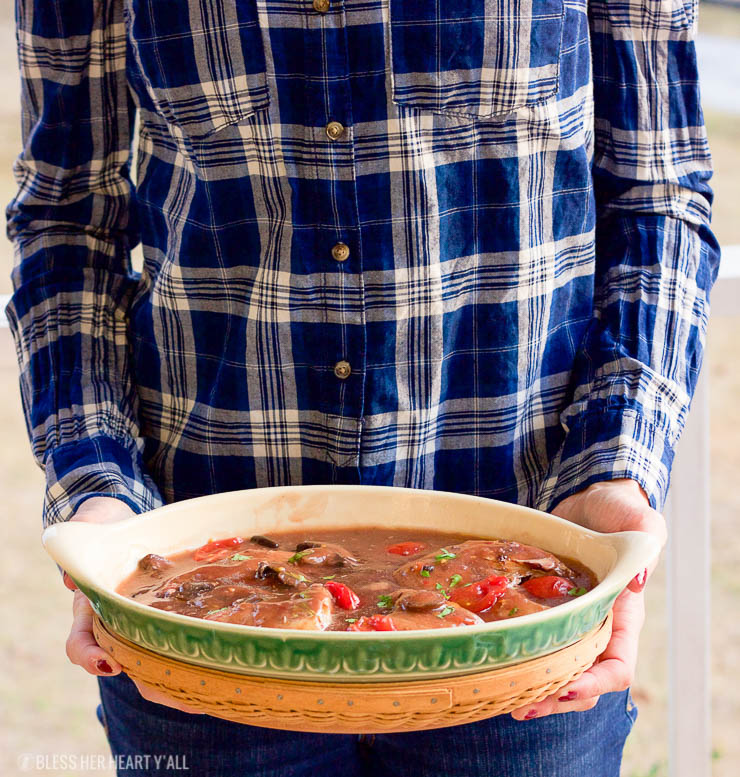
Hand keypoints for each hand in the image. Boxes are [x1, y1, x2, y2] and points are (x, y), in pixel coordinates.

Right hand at [63, 496, 202, 714]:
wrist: (126, 526)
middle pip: (127, 666)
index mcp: (90, 607)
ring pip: (155, 666)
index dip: (90, 656)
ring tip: (208, 695)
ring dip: (178, 684)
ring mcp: (142, 626)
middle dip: (151, 684)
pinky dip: (197, 663)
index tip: (108, 663)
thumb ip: (82, 534)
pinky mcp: (169, 621)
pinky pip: (179, 647)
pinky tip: (225, 674)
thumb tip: (71, 579)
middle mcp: (115, 624)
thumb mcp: (94, 522)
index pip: (81, 642)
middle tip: (180, 696)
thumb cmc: (107, 525)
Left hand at [511, 478, 666, 719]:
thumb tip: (638, 581)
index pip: (618, 666)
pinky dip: (520, 661)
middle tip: (522, 706)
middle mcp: (597, 627)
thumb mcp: (641, 522)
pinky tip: (496, 668)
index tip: (565, 688)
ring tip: (506, 700)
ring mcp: (570, 621)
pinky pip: (536, 644)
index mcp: (623, 616)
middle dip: (557, 699)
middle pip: (584, 682)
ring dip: (536, 690)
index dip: (594, 683)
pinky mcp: (544, 611)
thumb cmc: (620, 512)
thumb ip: (646, 544)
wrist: (589, 502)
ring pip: (558, 671)